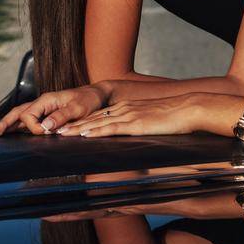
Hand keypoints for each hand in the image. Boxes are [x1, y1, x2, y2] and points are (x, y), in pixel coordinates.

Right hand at [0, 84, 108, 136]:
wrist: (98, 95)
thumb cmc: (89, 101)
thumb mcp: (78, 109)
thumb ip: (61, 116)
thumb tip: (44, 126)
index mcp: (47, 99)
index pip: (29, 115)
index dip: (34, 127)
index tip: (47, 134)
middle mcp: (42, 103)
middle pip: (17, 112)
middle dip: (4, 124)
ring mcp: (43, 108)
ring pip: (20, 115)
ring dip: (7, 124)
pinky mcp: (47, 113)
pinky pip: (27, 119)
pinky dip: (17, 125)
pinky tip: (11, 133)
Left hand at [55, 93, 227, 137]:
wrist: (189, 108)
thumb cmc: (175, 118)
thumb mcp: (152, 121)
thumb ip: (140, 126)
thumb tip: (134, 134)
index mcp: (127, 108)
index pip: (98, 116)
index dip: (81, 122)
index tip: (66, 127)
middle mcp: (123, 109)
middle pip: (93, 118)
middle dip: (73, 124)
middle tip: (55, 129)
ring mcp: (128, 115)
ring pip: (97, 122)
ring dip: (78, 128)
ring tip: (61, 133)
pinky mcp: (136, 123)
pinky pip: (112, 128)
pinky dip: (96, 131)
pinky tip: (85, 135)